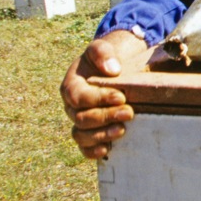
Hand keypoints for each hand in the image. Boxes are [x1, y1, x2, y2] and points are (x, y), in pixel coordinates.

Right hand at [61, 30, 148, 158]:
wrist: (111, 71)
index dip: (98, 99)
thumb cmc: (105, 60)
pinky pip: (85, 148)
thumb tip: (112, 69)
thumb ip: (103, 53)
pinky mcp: (89, 134)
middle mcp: (72, 107)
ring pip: (81, 136)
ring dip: (101, 135)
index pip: (78, 97)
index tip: (121, 97)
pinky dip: (93, 152)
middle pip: (81, 119)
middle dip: (105, 117)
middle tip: (129, 112)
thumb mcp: (101, 49)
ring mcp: (79, 122)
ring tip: (122, 130)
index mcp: (71, 86)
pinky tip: (108, 149)